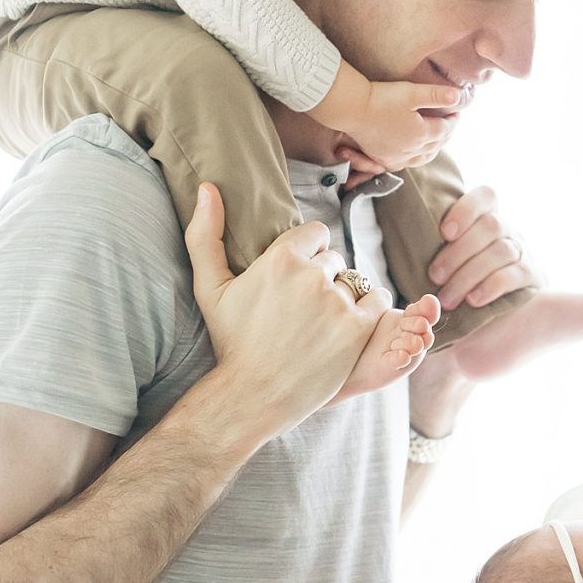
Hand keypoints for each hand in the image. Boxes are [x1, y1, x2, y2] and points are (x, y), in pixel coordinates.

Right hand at [185, 184, 384, 441]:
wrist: (254, 394)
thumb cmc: (231, 342)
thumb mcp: (210, 287)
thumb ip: (205, 234)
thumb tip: (206, 187)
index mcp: (280, 259)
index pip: (316, 233)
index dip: (308, 254)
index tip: (296, 278)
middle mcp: (311, 276)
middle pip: (335, 260)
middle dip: (324, 279)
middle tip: (304, 308)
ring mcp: (337, 303)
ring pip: (356, 280)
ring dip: (346, 296)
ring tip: (323, 322)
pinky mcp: (357, 328)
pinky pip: (377, 301)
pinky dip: (368, 310)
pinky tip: (347, 325)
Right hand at [311, 64, 462, 172]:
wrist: (352, 109)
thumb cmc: (381, 98)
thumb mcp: (412, 92)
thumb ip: (436, 95)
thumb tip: (458, 96)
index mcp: (421, 134)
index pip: (445, 129)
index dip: (453, 119)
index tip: (457, 111)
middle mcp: (411, 150)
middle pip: (436, 145)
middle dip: (446, 134)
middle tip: (450, 123)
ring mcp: (397, 156)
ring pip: (423, 157)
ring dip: (434, 149)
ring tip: (437, 140)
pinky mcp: (383, 158)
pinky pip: (406, 164)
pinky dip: (416, 159)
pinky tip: (414, 154)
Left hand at [425, 182, 539, 312]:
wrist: (499, 310)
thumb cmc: (461, 278)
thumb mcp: (450, 256)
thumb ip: (436, 244)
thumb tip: (400, 232)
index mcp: (488, 217)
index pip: (487, 196)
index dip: (466, 210)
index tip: (444, 233)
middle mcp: (509, 230)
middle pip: (491, 226)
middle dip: (458, 252)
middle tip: (434, 276)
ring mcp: (524, 252)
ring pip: (501, 251)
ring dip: (469, 275)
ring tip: (448, 298)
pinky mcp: (533, 276)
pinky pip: (515, 275)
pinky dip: (491, 286)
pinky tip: (474, 300)